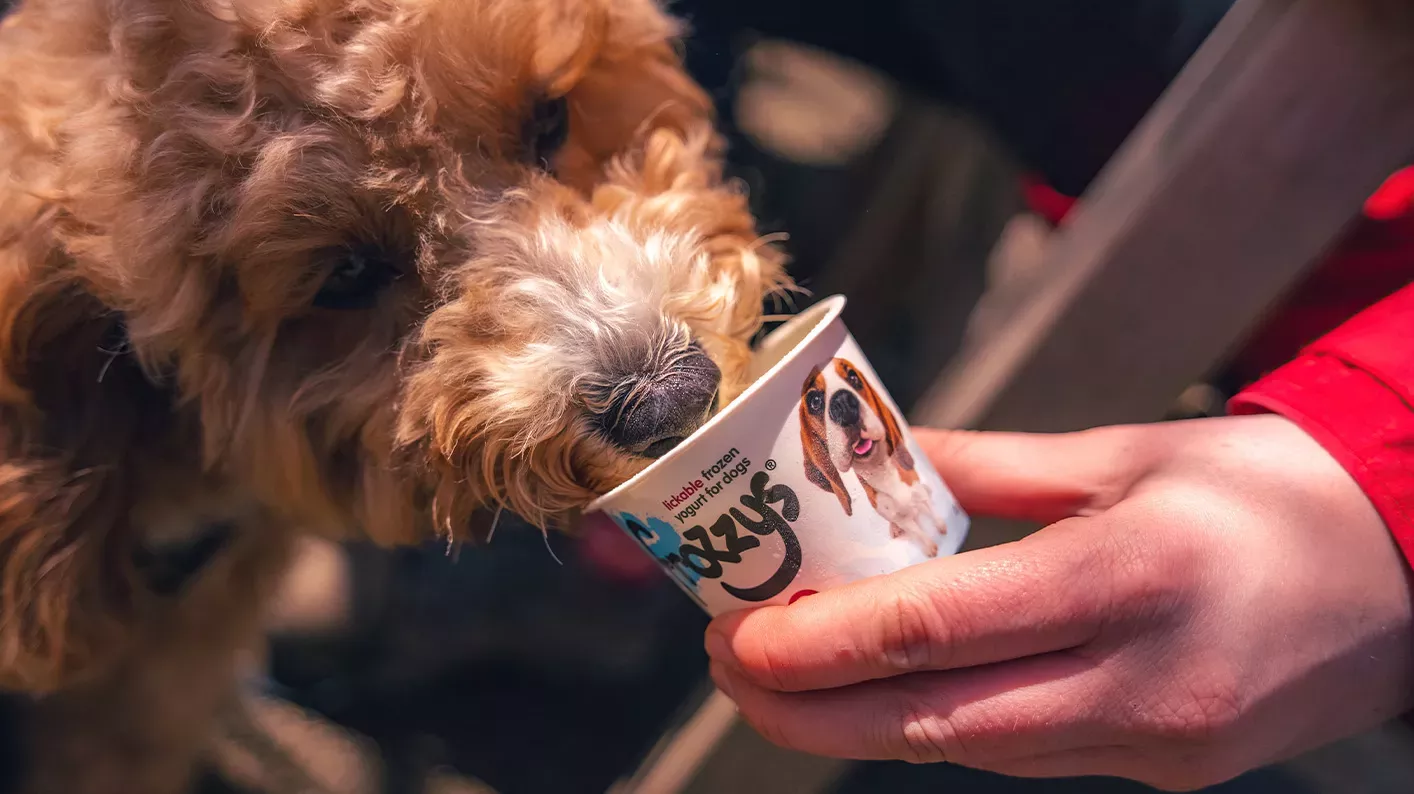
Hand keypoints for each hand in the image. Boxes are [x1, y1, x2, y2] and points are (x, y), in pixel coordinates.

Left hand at [705, 415, 1413, 789]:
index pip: (933, 630)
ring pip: (969, 746)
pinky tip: (890, 685)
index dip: (816, 643)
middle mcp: (1139, 681)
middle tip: (728, 662)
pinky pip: (1024, 751)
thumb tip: (882, 465)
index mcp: (1127, 575)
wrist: (1410, 569)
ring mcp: (1156, 744)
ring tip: (785, 670)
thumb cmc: (1267, 491)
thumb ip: (990, 469)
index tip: (736, 631)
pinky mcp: (1166, 771)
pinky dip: (941, 720)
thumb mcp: (1126, 452)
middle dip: (807, 706)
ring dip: (862, 720)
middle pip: (929, 720)